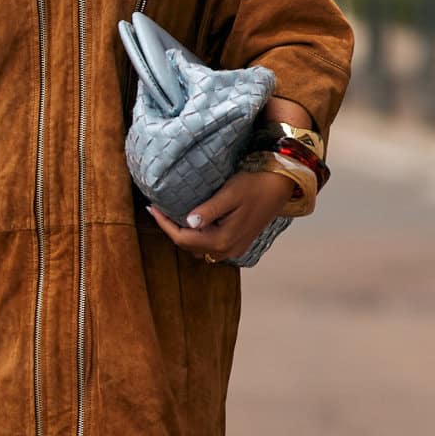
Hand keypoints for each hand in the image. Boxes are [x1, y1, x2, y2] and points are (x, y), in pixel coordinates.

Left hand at [145, 166, 301, 263]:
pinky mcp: (238, 243)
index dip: (164, 224)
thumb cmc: (256, 185)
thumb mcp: (231, 193)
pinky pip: (210, 245)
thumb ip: (209, 210)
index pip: (183, 238)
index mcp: (222, 240)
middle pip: (188, 246)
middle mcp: (227, 250)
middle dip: (171, 229)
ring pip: (198, 248)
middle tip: (158, 210)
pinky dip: (197, 236)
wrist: (282, 186)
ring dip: (184, 235)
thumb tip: (188, 222)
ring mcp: (234, 249)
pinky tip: (192, 220)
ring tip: (171, 215)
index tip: (152, 208)